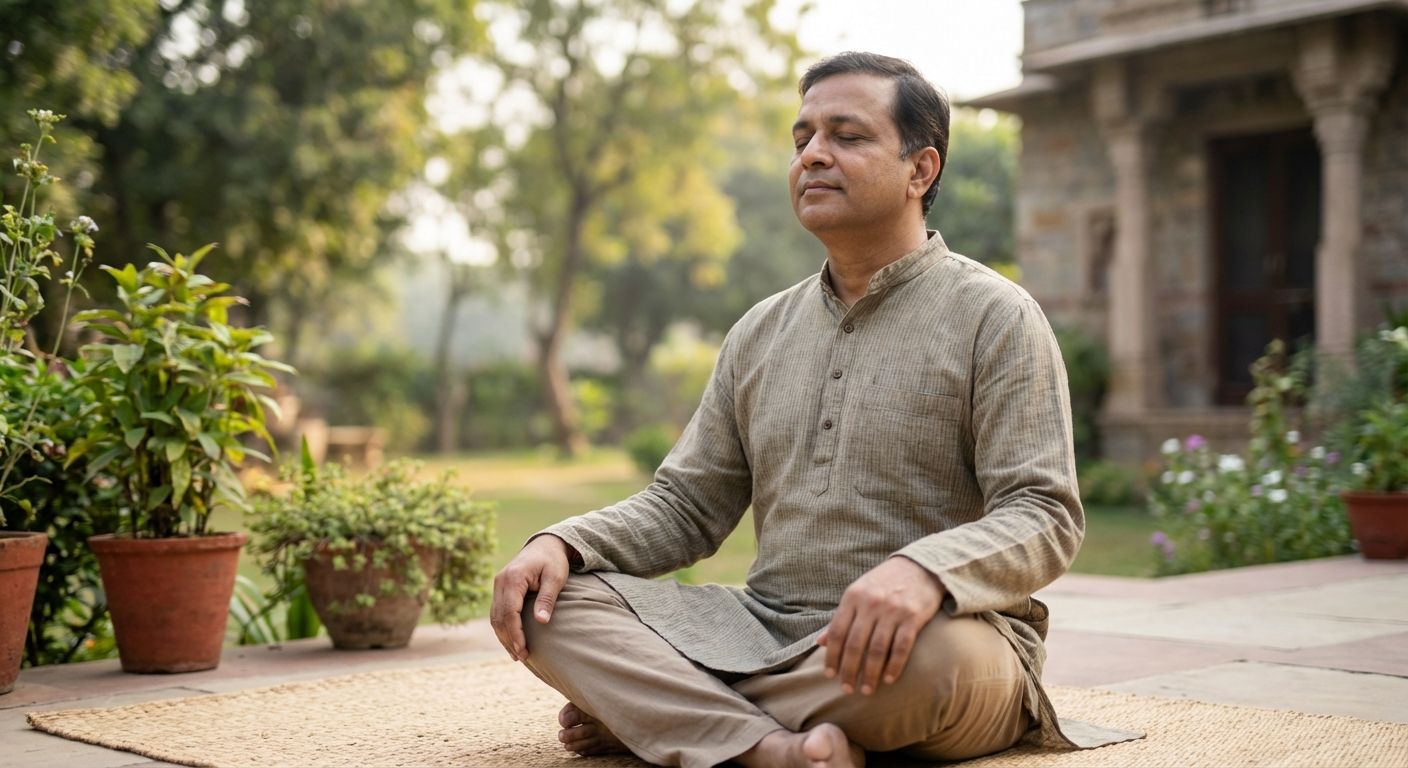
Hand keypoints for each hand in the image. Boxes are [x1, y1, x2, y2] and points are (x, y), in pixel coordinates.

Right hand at [490, 534, 572, 661]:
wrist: (545, 545)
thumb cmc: (553, 561)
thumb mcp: (556, 577)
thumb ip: (547, 598)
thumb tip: (541, 621)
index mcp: (513, 578)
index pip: (510, 612)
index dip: (515, 634)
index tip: (524, 650)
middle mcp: (500, 582)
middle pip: (499, 618)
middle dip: (509, 640)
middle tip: (522, 658)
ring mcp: (498, 585)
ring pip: (495, 617)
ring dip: (504, 637)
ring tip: (517, 655)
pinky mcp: (500, 589)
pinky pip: (498, 612)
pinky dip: (503, 628)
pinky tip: (512, 642)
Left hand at [818, 556, 944, 694]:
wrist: (921, 567)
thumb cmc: (884, 583)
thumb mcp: (858, 593)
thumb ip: (840, 618)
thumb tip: (819, 642)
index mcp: (853, 597)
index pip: (837, 632)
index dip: (832, 656)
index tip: (830, 675)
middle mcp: (871, 603)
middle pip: (855, 644)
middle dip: (849, 670)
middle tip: (847, 689)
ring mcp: (892, 610)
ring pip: (877, 649)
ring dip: (871, 674)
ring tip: (867, 690)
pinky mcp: (913, 617)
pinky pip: (901, 647)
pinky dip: (894, 665)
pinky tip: (889, 679)